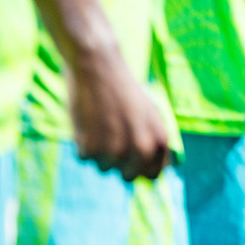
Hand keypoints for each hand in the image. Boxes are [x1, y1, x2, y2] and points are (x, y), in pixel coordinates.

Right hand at [69, 48, 170, 180]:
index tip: (132, 155)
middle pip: (128, 176)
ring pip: (104, 167)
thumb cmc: (125, 91)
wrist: (99, 67)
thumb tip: (161, 171)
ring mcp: (114, 151)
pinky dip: (83, 144)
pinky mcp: (90, 149)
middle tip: (115, 135)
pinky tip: (88, 122)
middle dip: (120, 162)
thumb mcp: (150, 115)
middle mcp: (140, 150)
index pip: (153, 175)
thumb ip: (155, 143)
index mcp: (160, 141)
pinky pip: (84, 158)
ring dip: (100, 151)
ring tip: (102, 123)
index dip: (142, 167)